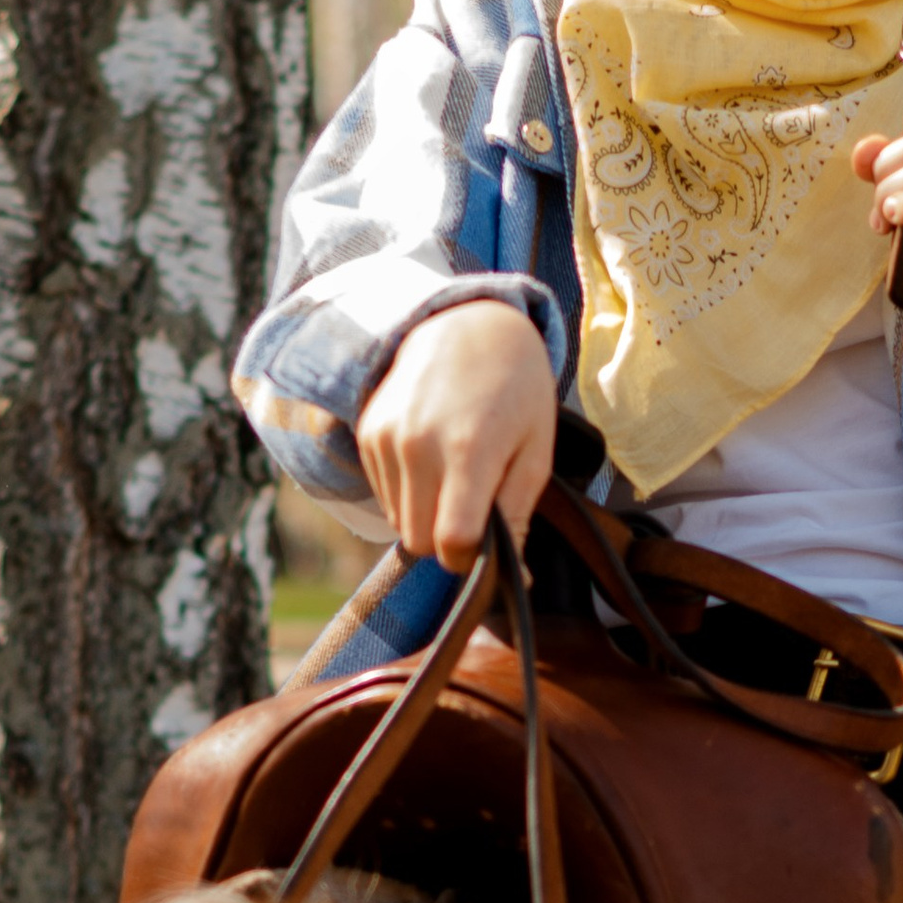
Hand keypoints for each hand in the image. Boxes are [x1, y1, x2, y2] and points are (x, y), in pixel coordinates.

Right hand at [359, 300, 557, 570]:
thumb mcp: (535, 450)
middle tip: (476, 509)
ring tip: (456, 473)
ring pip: (398, 522)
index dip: (469, 560)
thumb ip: (517, 515)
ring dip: (426, 516)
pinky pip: (384, 494)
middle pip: (420, 540)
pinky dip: (408, 492)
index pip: (451, 542)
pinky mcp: (367, 432)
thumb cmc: (517, 390)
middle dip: (447, 541)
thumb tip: (515, 579)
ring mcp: (386, 437)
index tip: (485, 548)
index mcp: (467, 450)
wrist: (468, 322)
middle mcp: (417, 444)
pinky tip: (433, 457)